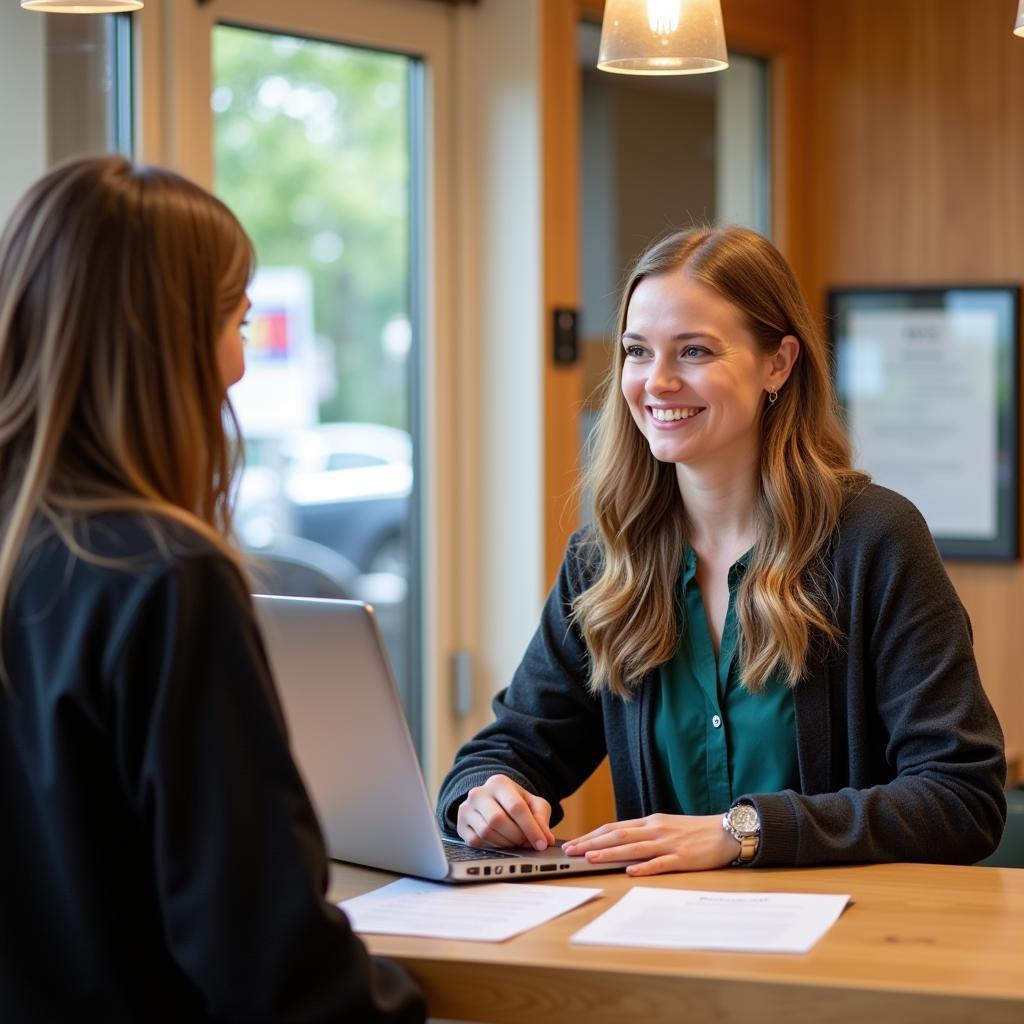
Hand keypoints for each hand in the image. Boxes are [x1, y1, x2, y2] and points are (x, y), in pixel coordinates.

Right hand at [456, 774, 556, 850]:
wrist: (493, 803)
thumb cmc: (515, 803)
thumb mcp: (533, 804)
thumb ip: (541, 818)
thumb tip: (546, 838)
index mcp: (499, 783)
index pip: (516, 807)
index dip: (531, 828)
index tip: (542, 843)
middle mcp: (479, 793)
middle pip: (499, 820)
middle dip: (517, 836)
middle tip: (527, 843)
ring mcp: (466, 809)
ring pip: (486, 832)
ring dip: (506, 843)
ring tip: (515, 841)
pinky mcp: (461, 825)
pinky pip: (477, 841)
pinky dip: (493, 846)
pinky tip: (501, 842)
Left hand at [561, 813, 738, 875]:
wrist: (727, 831)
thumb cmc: (695, 832)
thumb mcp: (666, 827)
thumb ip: (645, 835)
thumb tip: (620, 844)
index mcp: (650, 822)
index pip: (615, 828)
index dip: (593, 835)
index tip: (575, 843)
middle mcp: (656, 830)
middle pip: (618, 836)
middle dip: (593, 843)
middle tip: (572, 851)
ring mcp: (669, 844)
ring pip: (634, 848)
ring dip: (610, 854)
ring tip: (591, 859)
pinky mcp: (683, 858)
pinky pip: (661, 863)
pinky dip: (644, 867)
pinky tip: (631, 872)